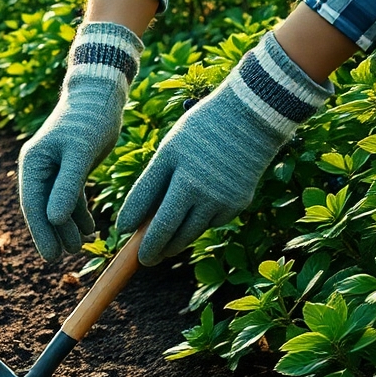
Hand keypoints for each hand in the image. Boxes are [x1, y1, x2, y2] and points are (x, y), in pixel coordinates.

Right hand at [19, 22, 141, 261]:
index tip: (49, 256)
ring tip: (79, 247)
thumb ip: (66, 187)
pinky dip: (79, 213)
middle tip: (63, 258)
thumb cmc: (90, 119)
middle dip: (54, 233)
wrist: (102, 93)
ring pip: (58, 205)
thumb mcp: (80, 153)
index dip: (41, 232)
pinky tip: (90, 229)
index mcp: (33, 162)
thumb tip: (53, 220)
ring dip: (68, 226)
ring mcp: (54, 168)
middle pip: (43, 208)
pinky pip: (71, 197)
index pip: (33, 204)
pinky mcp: (71, 167)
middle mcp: (39, 166)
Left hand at [117, 31, 332, 264]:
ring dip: (174, 244)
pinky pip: (211, 224)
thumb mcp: (171, 149)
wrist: (254, 116)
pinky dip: (199, 225)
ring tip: (163, 250)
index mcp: (173, 164)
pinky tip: (195, 219)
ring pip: (189, 233)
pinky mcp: (237, 205)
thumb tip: (138, 220)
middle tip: (143, 259)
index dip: (130, 221)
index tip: (122, 232)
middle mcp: (195, 185)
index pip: (143, 202)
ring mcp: (219, 197)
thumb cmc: (202, 130)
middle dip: (151, 248)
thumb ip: (154, 181)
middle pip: (166, 228)